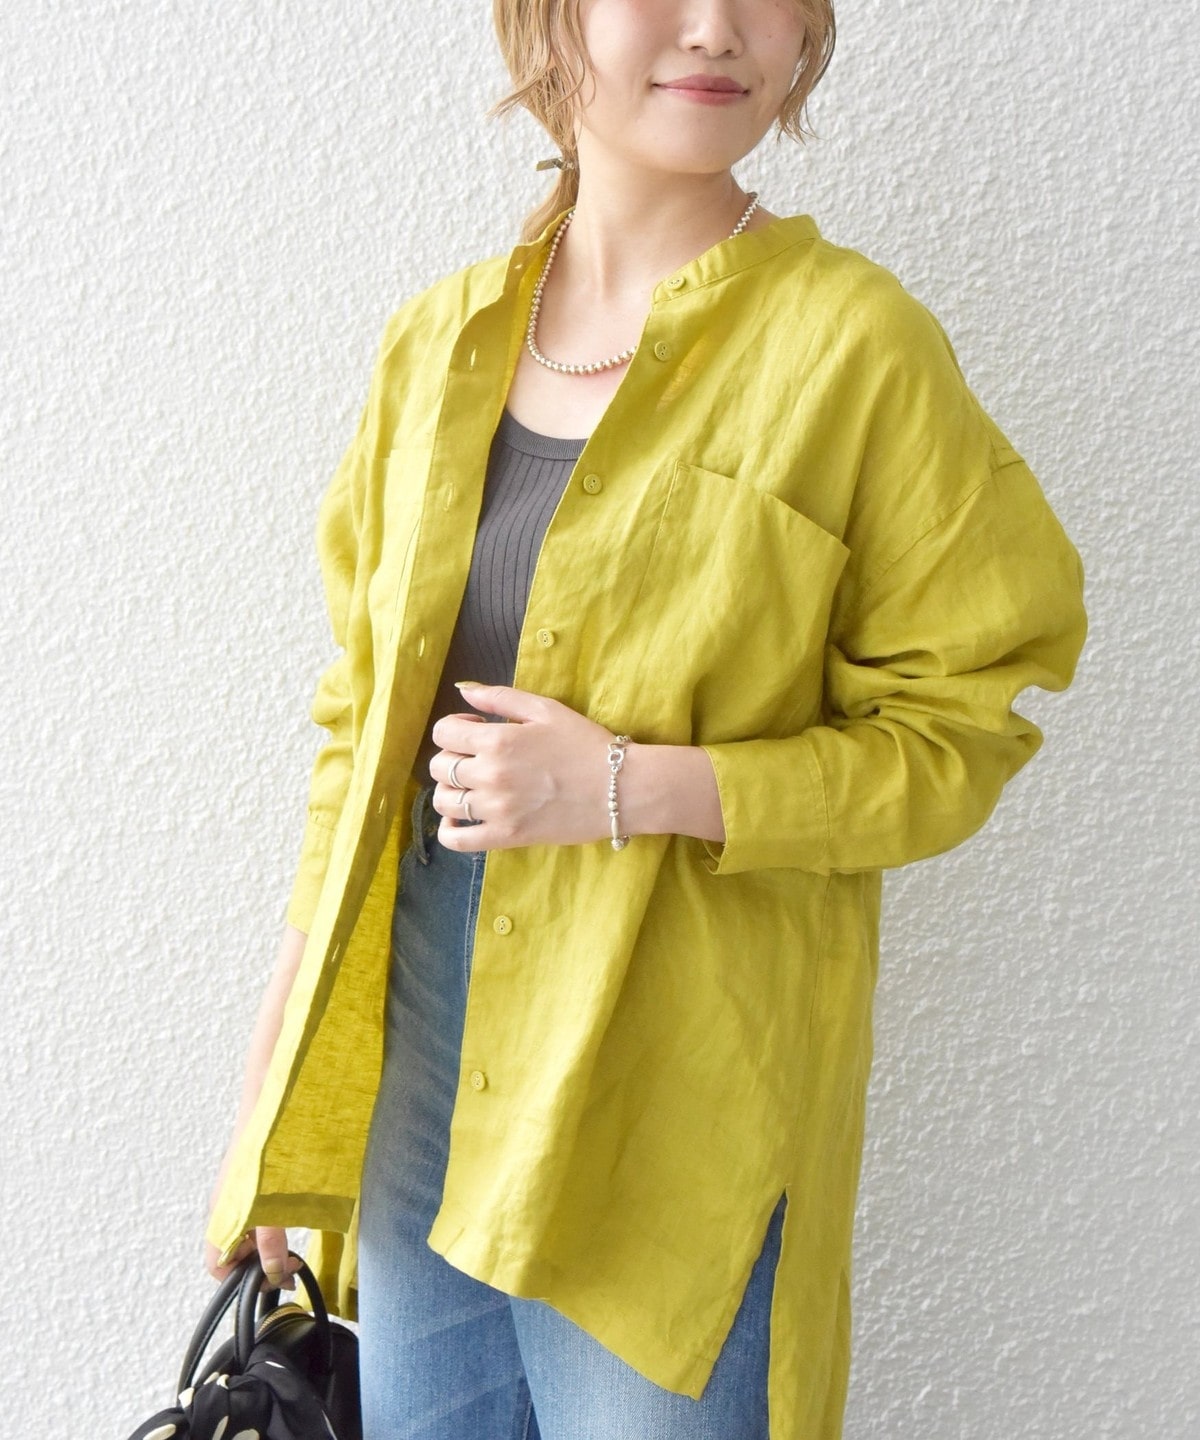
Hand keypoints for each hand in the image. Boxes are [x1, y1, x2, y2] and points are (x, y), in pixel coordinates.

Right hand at [206, 1144, 301, 1292]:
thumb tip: (274, 1274)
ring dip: (267, 1245)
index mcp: (219, 1220)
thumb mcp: (271, 1208)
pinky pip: (253, 1215)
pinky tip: (288, 1217)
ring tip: (292, 1242)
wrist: (270, 1108)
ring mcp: (234, 1196)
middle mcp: (221, 1210)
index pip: (218, 1268)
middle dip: (259, 1264)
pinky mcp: (247, 1183)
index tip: (274, 1279)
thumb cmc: (264, 1154)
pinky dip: (269, 1225)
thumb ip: (271, 1244)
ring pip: (245, 1235)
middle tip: (291, 1262)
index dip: (243, 1281)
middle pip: (233, 1254)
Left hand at [428, 683, 618, 850]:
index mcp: (498, 740)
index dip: (454, 728)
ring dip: (450, 791)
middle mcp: (490, 775)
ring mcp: (496, 809)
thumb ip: (500, 697)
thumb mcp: (546, 709)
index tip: (474, 730)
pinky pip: (457, 840)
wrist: (619, 789)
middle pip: (439, 767)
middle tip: (477, 758)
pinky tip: (460, 820)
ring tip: (471, 787)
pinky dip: (449, 831)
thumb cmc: (586, 744)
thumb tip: (463, 690)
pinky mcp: (507, 837)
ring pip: (444, 802)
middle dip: (452, 757)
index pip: (443, 733)